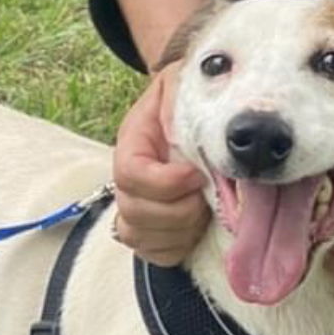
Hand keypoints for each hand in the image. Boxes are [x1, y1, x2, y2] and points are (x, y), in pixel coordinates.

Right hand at [113, 62, 209, 264]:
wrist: (198, 115)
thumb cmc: (193, 97)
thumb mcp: (184, 81)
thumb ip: (178, 94)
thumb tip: (175, 125)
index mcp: (132, 144)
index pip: (129, 173)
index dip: (163, 182)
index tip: (196, 174)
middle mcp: (128, 180)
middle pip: (132, 211)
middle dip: (176, 210)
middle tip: (205, 195)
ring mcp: (137, 209)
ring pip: (139, 236)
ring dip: (178, 229)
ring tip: (204, 209)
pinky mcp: (153, 232)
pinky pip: (155, 253)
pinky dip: (177, 246)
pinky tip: (197, 228)